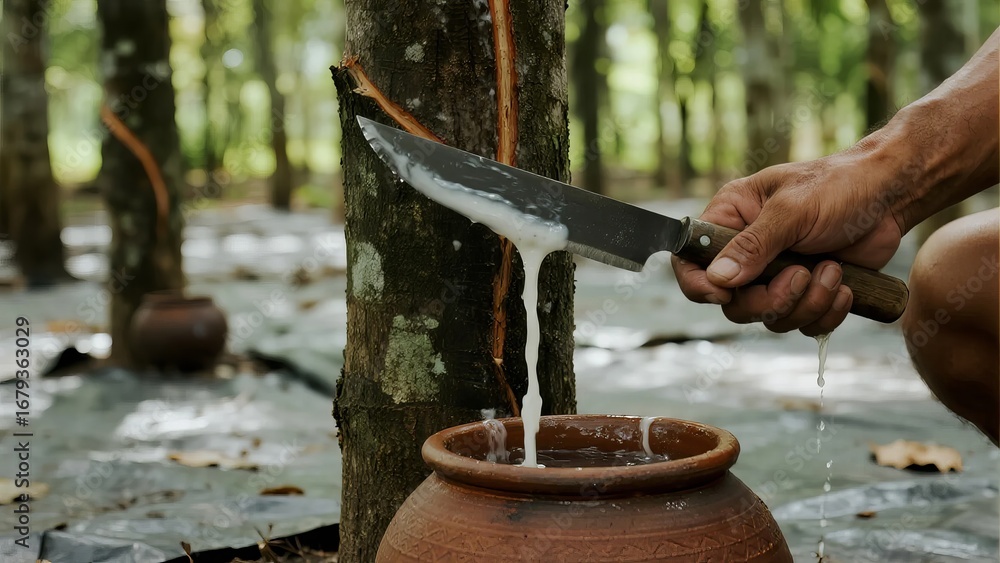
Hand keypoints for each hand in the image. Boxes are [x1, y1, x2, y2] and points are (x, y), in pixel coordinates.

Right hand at [672, 143, 905, 335]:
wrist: (891, 195)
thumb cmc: (839, 186)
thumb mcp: (792, 210)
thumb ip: (753, 245)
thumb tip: (718, 278)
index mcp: (730, 218)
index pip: (692, 261)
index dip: (700, 284)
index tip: (725, 294)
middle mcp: (746, 250)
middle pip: (732, 302)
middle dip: (769, 300)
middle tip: (799, 277)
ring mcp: (775, 275)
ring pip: (769, 318)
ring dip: (806, 303)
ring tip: (832, 271)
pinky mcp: (805, 292)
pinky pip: (802, 324)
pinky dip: (825, 312)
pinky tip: (845, 286)